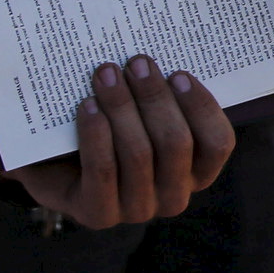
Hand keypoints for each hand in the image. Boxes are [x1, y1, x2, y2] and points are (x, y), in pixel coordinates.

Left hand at [17, 57, 236, 227]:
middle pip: (176, 143)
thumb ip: (161, 96)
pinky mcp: (99, 214)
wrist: (55, 164)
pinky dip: (97, 133)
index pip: (218, 143)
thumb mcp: (143, 114)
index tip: (178, 73)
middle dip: (155, 97)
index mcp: (196, 172)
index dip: (201, 107)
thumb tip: (158, 58)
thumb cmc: (111, 130)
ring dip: (122, 107)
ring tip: (105, 74)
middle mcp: (173, 196)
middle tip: (136, 63)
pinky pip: (104, 170)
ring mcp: (137, 209)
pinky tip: (88, 105)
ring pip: (139, 154)